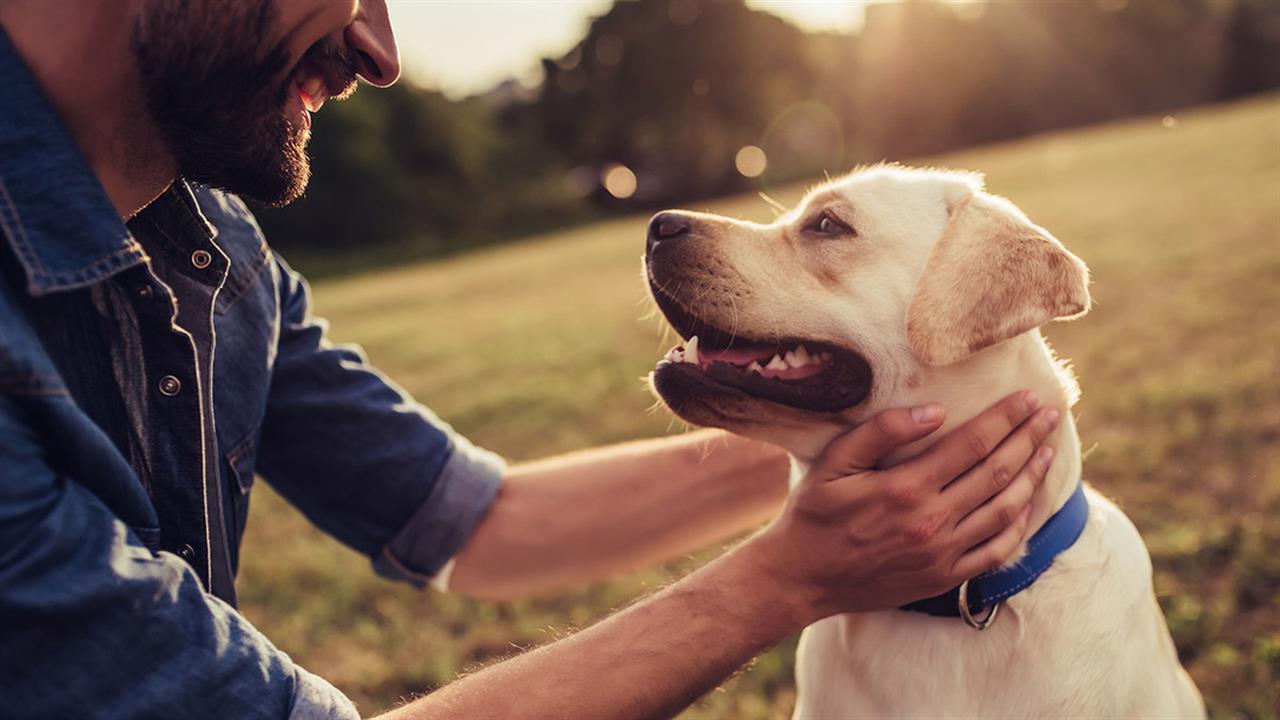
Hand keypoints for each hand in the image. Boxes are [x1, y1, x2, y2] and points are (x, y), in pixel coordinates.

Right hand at [744, 390, 1060, 622]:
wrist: (802, 578)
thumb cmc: (814, 514)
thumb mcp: (834, 463)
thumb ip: (881, 432)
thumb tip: (934, 411)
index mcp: (905, 488)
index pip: (972, 444)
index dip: (1005, 418)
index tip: (1028, 398)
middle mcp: (931, 521)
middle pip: (997, 473)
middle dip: (1028, 439)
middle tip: (1050, 415)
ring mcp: (942, 553)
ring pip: (1004, 510)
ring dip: (1032, 477)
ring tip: (1047, 451)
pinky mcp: (944, 578)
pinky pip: (996, 551)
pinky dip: (1020, 525)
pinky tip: (1028, 503)